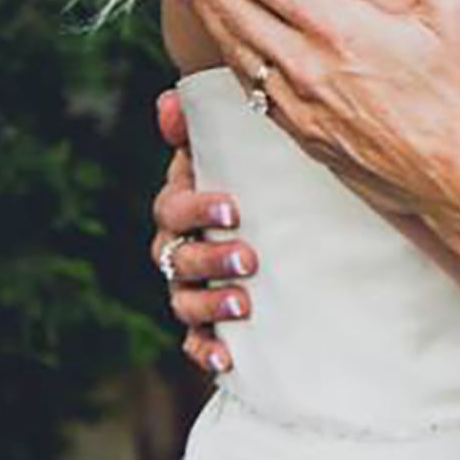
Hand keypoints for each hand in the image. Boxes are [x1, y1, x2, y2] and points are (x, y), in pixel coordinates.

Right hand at [148, 89, 256, 379]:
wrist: (289, 235)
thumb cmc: (257, 184)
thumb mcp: (241, 154)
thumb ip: (206, 127)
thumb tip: (170, 100)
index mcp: (184, 206)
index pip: (172, 208)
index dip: (197, 207)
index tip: (233, 207)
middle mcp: (180, 248)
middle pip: (177, 257)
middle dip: (209, 258)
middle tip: (249, 259)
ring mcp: (192, 288)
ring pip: (184, 300)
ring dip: (209, 304)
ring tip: (243, 306)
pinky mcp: (210, 325)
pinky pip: (196, 343)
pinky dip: (206, 350)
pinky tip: (226, 359)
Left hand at [153, 0, 459, 261]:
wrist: (459, 179)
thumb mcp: (454, 12)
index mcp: (336, 29)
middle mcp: (305, 66)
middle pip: (230, 5)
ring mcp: (298, 104)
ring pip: (231, 46)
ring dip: (200, 6)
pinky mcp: (301, 133)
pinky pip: (248, 85)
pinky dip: (224, 52)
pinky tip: (220, 39)